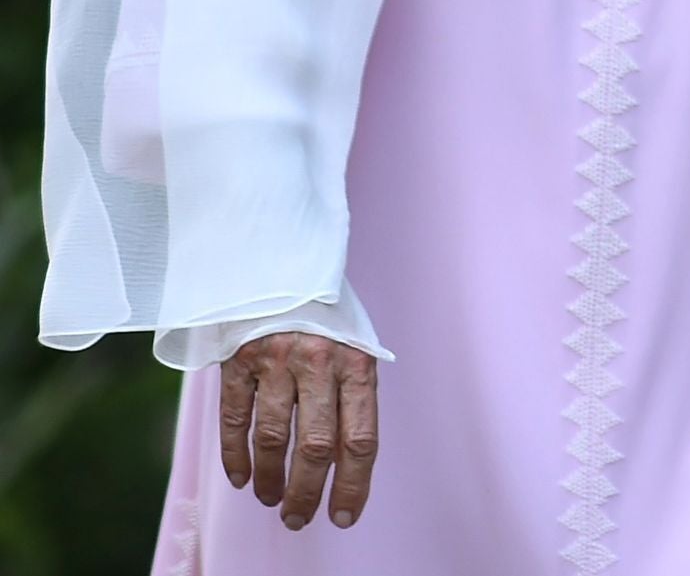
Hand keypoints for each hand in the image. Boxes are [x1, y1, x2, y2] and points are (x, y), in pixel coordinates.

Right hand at [219, 332, 378, 530]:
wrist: (283, 265)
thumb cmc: (327, 315)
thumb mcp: (355, 346)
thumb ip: (352, 396)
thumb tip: (347, 461)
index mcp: (358, 363)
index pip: (360, 438)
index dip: (353, 483)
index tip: (344, 516)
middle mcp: (319, 363)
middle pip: (315, 446)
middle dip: (307, 493)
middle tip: (298, 519)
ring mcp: (277, 360)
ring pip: (272, 437)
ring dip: (270, 478)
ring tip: (271, 499)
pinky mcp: (239, 359)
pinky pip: (235, 418)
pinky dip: (236, 455)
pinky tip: (241, 478)